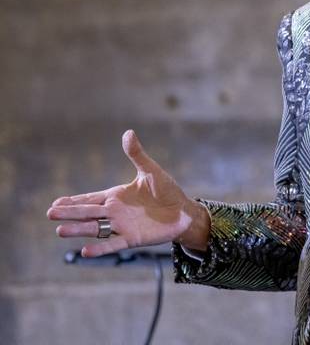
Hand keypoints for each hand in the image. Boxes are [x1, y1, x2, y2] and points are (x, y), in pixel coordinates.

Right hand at [47, 130, 209, 256]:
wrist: (183, 211)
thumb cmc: (167, 190)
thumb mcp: (151, 171)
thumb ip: (137, 155)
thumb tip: (128, 133)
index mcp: (116, 196)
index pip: (90, 198)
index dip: (73, 201)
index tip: (56, 202)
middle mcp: (115, 212)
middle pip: (88, 213)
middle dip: (69, 213)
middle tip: (50, 213)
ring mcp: (122, 226)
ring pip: (95, 229)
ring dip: (78, 230)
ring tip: (60, 231)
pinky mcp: (132, 238)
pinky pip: (113, 244)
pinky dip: (100, 248)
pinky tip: (84, 251)